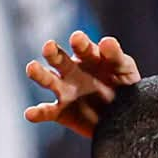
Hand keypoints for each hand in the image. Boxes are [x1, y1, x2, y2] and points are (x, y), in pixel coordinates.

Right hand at [25, 31, 140, 138]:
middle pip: (58, 58)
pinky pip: (47, 112)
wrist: (126, 118)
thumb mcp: (125, 69)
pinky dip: (38, 113)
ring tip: (31, 68)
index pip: (82, 46)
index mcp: (88, 56)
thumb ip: (116, 56)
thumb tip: (107, 41)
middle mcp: (72, 70)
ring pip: (48, 80)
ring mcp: (65, 91)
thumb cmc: (126, 88)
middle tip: (49, 47)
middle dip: (53, 52)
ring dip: (39, 74)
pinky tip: (30, 114)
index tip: (78, 40)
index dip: (80, 43)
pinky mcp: (61, 112)